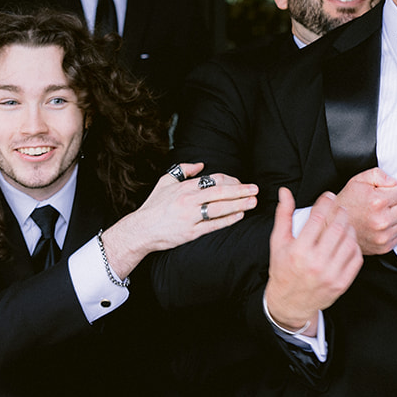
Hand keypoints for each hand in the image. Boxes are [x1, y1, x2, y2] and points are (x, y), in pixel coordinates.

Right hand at [101, 161, 257, 278]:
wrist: (141, 230)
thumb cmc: (154, 206)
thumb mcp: (165, 182)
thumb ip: (183, 170)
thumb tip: (201, 164)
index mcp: (185, 187)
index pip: (213, 180)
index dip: (231, 181)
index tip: (242, 183)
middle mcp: (188, 200)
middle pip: (220, 192)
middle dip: (240, 190)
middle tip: (255, 189)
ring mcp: (190, 217)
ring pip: (219, 208)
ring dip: (239, 205)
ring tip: (253, 202)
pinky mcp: (190, 232)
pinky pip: (213, 225)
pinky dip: (227, 220)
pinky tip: (239, 216)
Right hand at [264, 188, 362, 333]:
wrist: (290, 302)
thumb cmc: (283, 269)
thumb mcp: (278, 242)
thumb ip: (283, 215)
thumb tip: (285, 192)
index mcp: (298, 251)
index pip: (317, 219)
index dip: (325, 203)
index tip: (329, 196)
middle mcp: (315, 263)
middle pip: (336, 228)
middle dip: (340, 212)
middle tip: (340, 207)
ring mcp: (330, 275)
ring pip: (349, 241)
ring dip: (349, 227)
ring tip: (344, 222)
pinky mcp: (341, 283)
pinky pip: (356, 258)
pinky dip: (354, 245)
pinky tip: (348, 240)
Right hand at [335, 167, 396, 255]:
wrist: (331, 226)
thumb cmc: (345, 203)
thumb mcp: (358, 180)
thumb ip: (379, 175)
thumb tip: (393, 182)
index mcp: (377, 202)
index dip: (393, 189)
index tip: (384, 192)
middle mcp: (382, 221)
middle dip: (395, 202)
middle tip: (381, 203)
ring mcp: (383, 236)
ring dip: (395, 216)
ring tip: (378, 214)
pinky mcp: (383, 247)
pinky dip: (392, 229)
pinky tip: (379, 225)